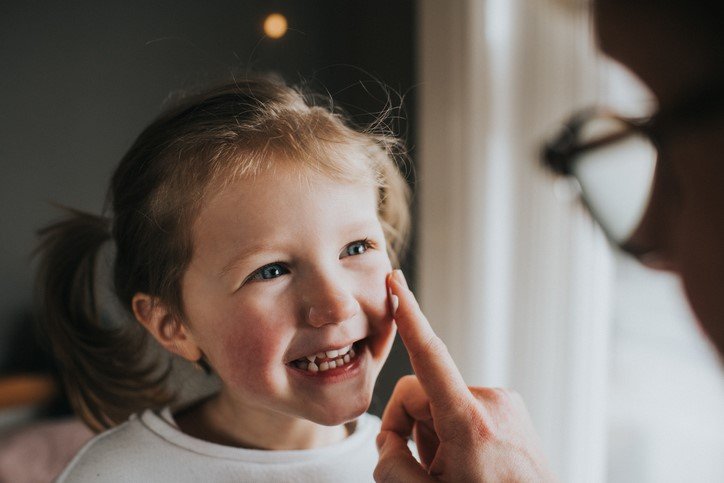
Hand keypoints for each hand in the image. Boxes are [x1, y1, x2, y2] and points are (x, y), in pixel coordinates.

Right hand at [375, 270, 555, 481]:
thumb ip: (392, 466)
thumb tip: (388, 441)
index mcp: (470, 423)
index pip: (430, 355)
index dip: (408, 316)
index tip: (396, 283)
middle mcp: (491, 403)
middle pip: (421, 392)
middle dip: (411, 427)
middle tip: (422, 468)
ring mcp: (505, 405)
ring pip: (441, 403)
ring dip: (434, 434)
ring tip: (454, 470)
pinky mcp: (511, 410)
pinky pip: (462, 407)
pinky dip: (454, 431)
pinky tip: (469, 463)